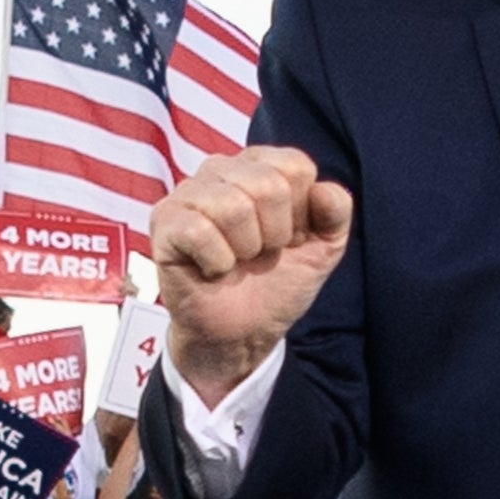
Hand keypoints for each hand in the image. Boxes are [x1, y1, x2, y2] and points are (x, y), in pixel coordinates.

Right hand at [149, 148, 353, 387]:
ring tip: (236, 260)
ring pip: (233, 206)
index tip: (286, 238)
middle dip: (274, 234)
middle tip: (259, 254)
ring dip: (244, 249)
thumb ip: (335, 214)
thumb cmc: (276, 283)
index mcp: (258, 165)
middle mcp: (220, 169)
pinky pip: (200, 231)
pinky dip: (217, 261)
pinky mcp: (164, 222)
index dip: (300, 213)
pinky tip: (212, 267)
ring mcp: (187, 193)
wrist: (243, 333)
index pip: (295, 166)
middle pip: (267, 185)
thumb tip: (324, 190)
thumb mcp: (322, 249)